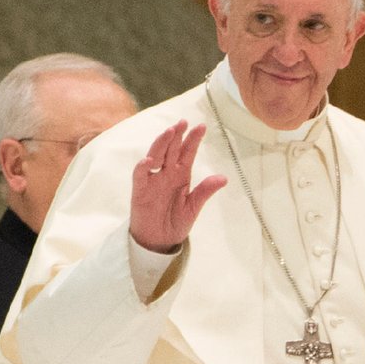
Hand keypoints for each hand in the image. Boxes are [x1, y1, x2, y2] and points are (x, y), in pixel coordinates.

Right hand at [129, 120, 225, 251]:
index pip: (187, 153)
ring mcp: (153, 180)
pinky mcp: (140, 190)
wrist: (159, 241)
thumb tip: (224, 178)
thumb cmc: (175, 222)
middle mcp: (166, 173)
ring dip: (162, 143)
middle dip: (177, 135)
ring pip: (156, 155)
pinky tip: (150, 160)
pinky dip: (143, 166)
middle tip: (183, 122)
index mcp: (181, 175)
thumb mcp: (193, 207)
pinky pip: (140, 175)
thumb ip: (205, 191)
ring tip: (170, 132)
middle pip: (171, 149)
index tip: (201, 127)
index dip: (193, 140)